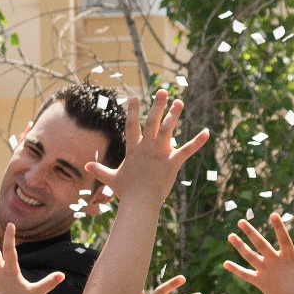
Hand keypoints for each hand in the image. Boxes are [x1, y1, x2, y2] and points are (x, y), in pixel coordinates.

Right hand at [82, 92, 211, 213]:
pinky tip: (207, 132)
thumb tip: (86, 165)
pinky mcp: (173, 162)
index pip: (131, 125)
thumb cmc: (126, 191)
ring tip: (179, 102)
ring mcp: (160, 153)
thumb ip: (100, 170)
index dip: (131, 111)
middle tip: (162, 91)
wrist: (140, 202)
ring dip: (174, 115)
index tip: (133, 97)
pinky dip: (198, 141)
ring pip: (168, 130)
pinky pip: (187, 150)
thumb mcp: (111, 179)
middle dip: (157, 105)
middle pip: (152, 121)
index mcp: (134, 149)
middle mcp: (147, 147)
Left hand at [224, 212, 293, 293]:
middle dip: (250, 232)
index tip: (272, 213)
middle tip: (241, 221)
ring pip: (249, 256)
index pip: (283, 237)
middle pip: (261, 244)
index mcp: (289, 256)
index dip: (278, 226)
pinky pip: (245, 274)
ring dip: (239, 246)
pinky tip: (225, 263)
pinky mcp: (259, 281)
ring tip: (230, 236)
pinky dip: (235, 269)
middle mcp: (275, 262)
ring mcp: (265, 271)